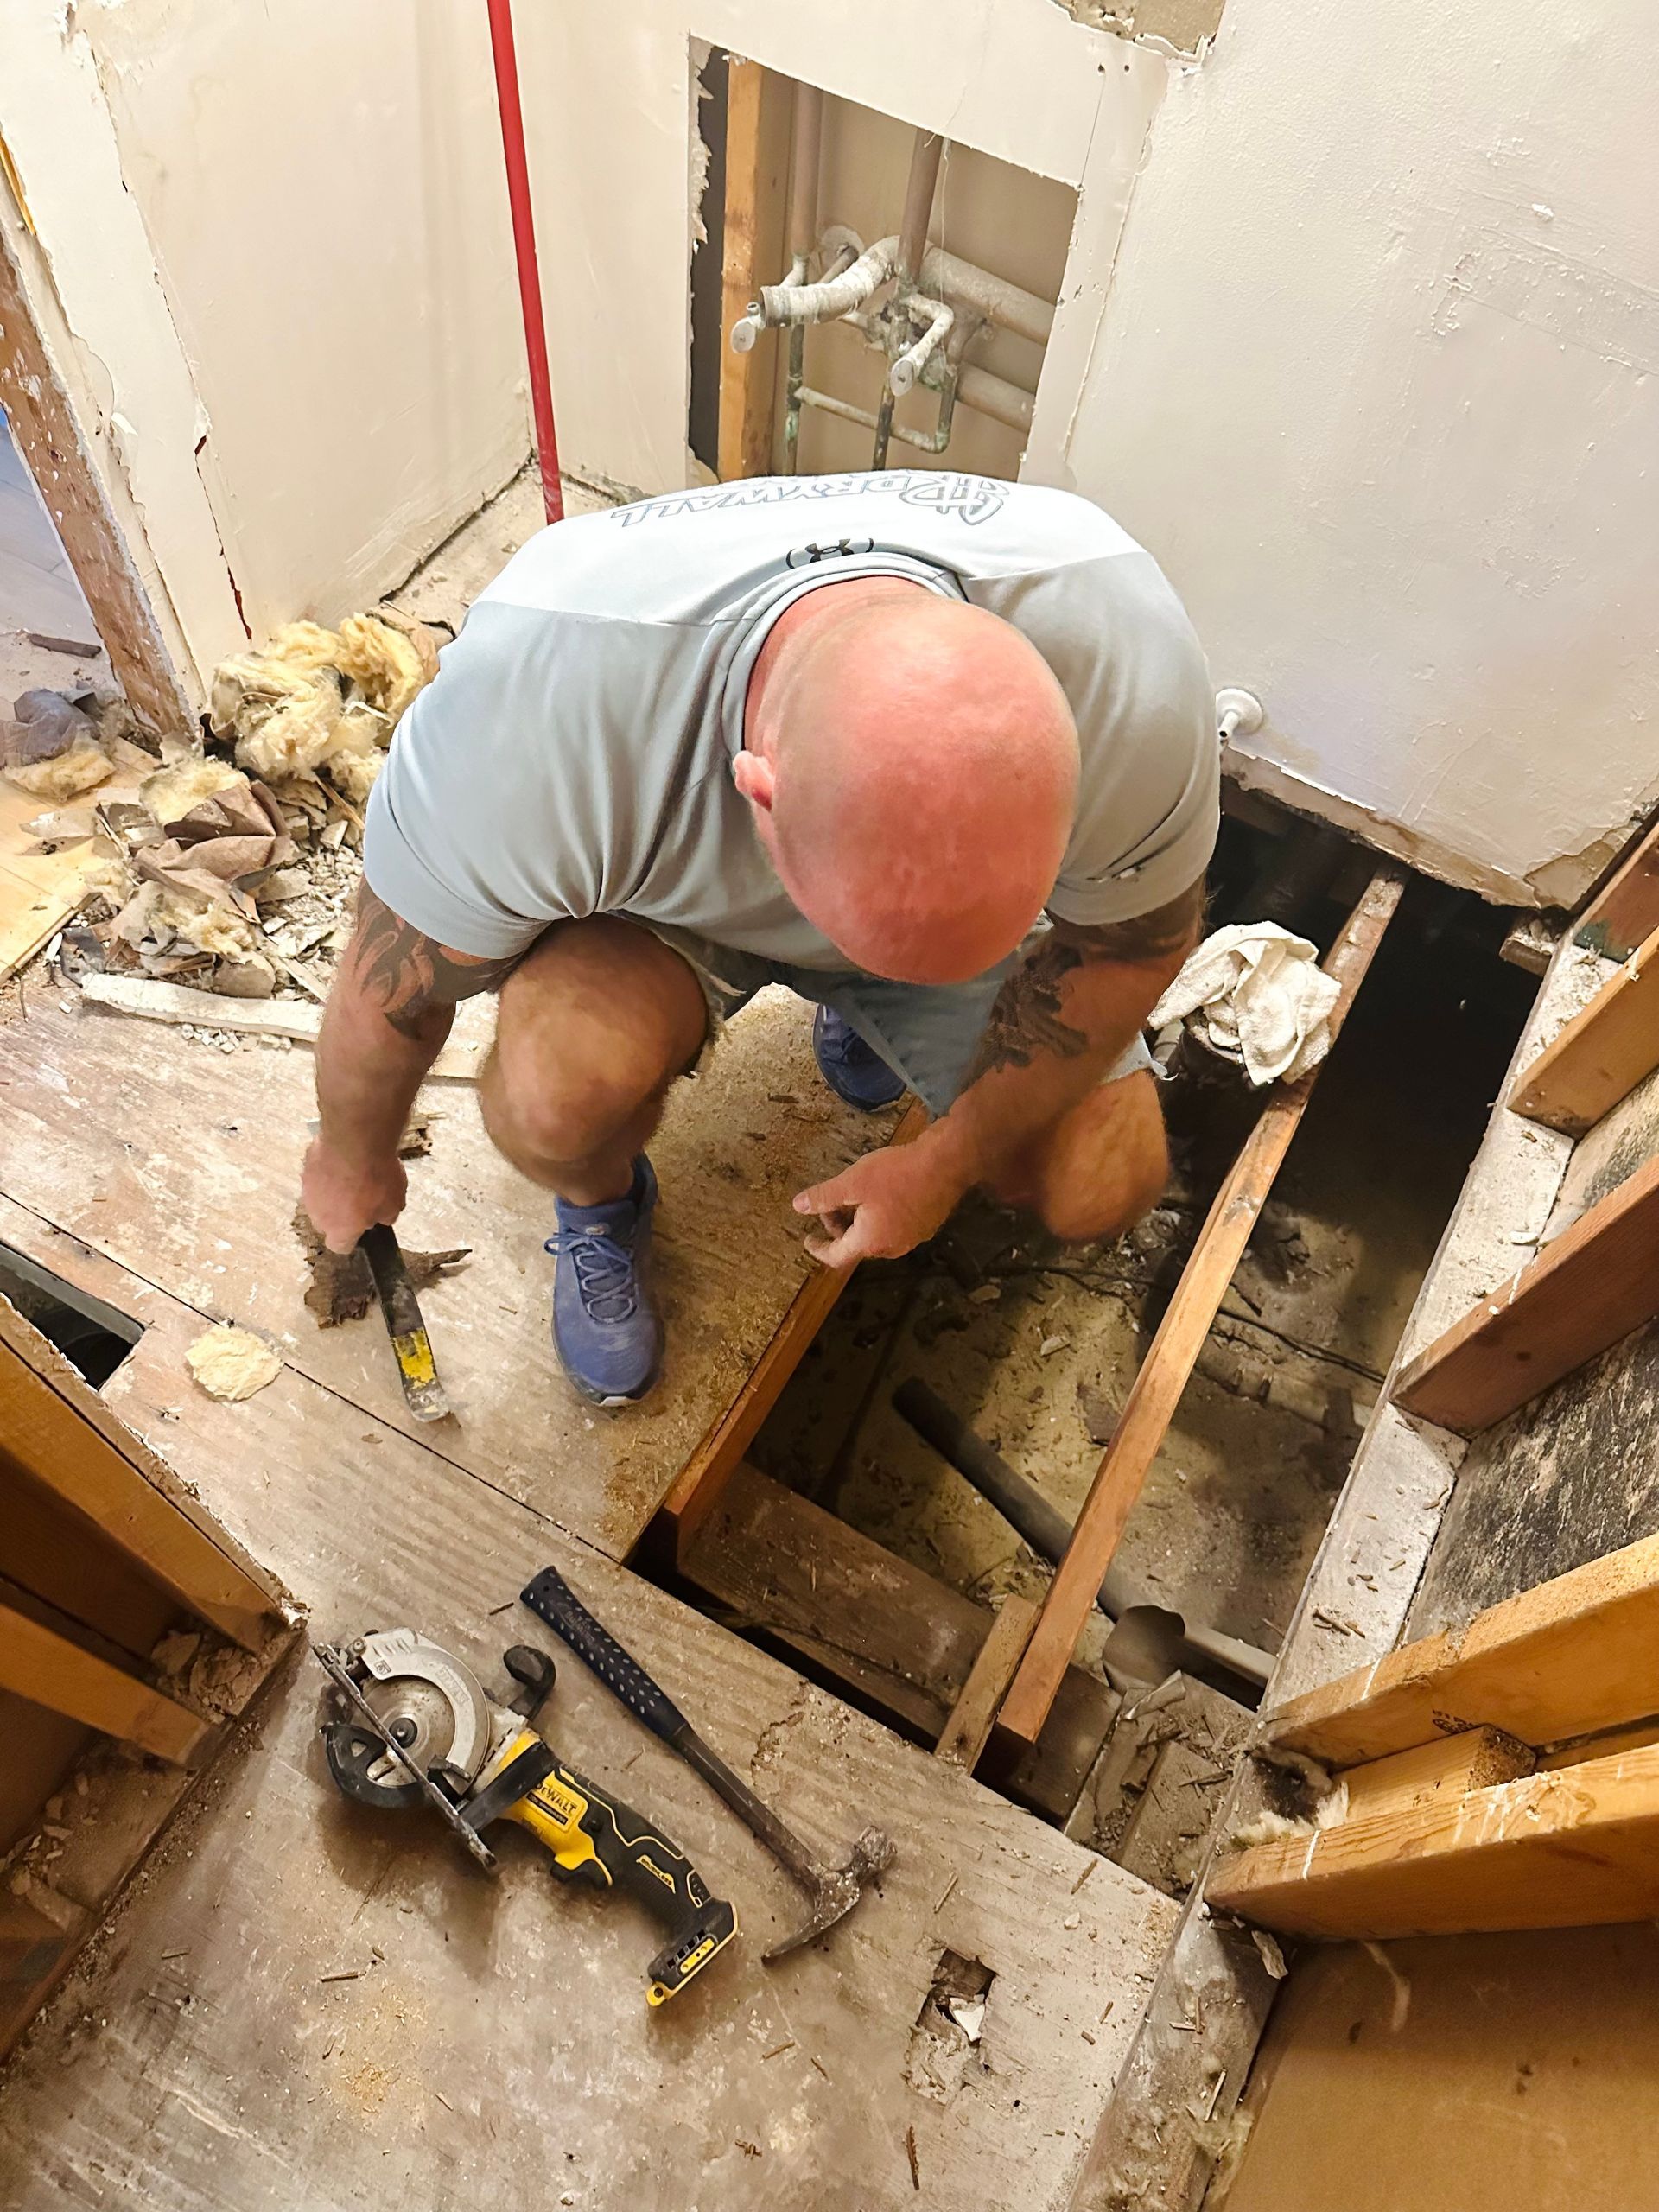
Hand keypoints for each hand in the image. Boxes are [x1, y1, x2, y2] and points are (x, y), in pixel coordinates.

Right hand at [301, 1135, 406, 1254]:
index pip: (340, 1246)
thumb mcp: (395, 1202)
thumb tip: (382, 1218)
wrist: (354, 1139)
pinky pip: (318, 1176)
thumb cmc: (375, 1176)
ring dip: (333, 1192)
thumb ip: (386, 1216)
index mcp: (339, 1230)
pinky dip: (329, 1171)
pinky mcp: (305, 1168)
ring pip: (320, 1199)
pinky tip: (345, 1159)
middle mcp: (318, 1216)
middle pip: (328, 1222)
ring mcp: (308, 1191)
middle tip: (361, 1197)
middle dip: (341, 1213)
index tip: (362, 1227)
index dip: (351, 1238)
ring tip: (354, 1175)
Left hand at [793, 1143, 963, 1268]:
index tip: (807, 1240)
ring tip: (856, 1194)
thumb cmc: (896, 1173)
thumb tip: (798, 1206)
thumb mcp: (852, 1182)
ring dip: (860, 1221)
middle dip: (840, 1227)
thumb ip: (824, 1197)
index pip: (836, 1257)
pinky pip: (895, 1227)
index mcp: (870, 1242)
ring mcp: (912, 1238)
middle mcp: (891, 1248)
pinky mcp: (926, 1226)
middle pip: (857, 1245)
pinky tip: (882, 1193)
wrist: (946, 1163)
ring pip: (876, 1236)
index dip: (818, 1249)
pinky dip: (880, 1217)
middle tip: (832, 1202)